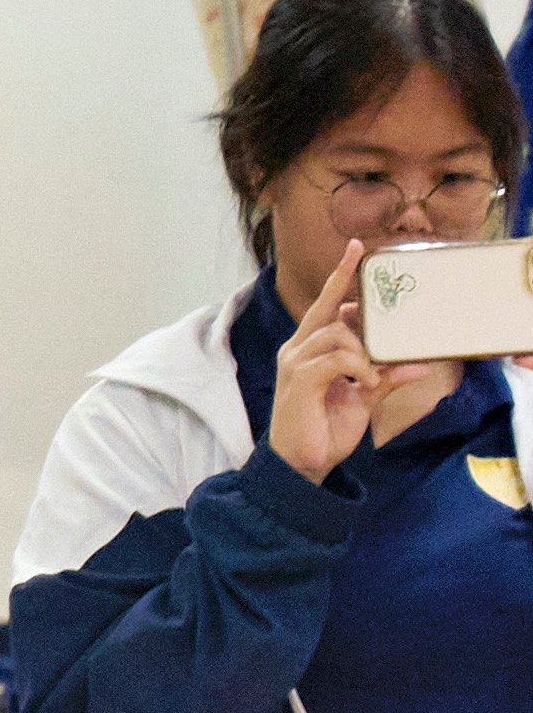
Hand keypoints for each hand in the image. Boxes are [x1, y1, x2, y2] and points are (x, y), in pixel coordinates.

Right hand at [267, 247, 384, 483]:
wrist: (302, 464)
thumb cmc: (325, 430)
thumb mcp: (364, 399)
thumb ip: (385, 377)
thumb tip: (418, 364)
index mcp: (308, 350)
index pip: (324, 305)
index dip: (340, 276)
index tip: (358, 248)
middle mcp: (297, 350)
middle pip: (330, 312)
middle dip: (357, 311)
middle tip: (383, 318)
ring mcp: (295, 363)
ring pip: (337, 334)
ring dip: (364, 354)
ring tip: (372, 378)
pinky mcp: (300, 379)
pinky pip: (338, 358)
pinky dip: (359, 368)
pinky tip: (365, 384)